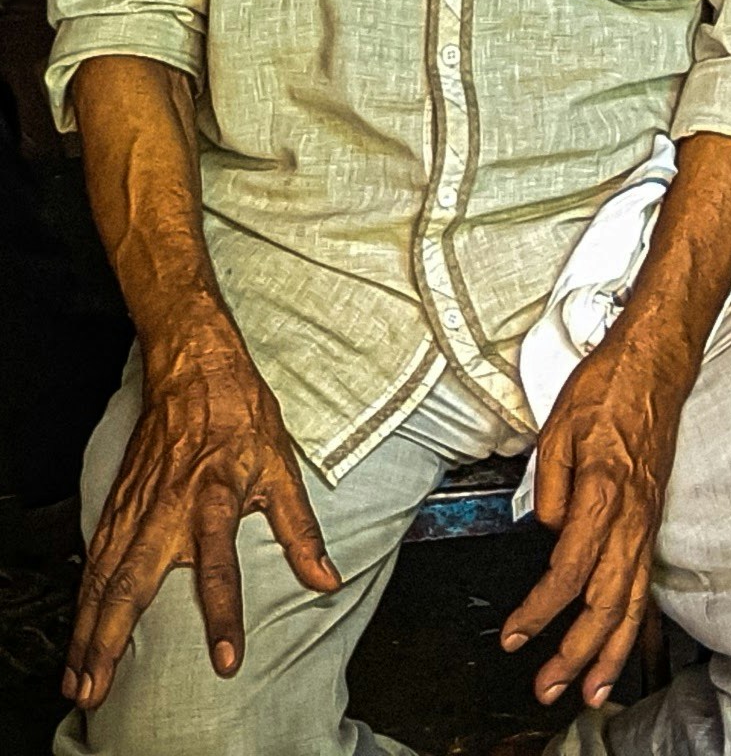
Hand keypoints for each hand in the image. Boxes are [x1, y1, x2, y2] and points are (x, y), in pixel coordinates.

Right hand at [63, 311, 339, 714]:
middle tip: (97, 690)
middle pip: (134, 583)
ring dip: (88, 632)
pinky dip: (82, 600)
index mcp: (215, 498)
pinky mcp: (118, 504)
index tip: (225, 661)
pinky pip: (95, 559)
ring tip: (79, 680)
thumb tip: (327, 580)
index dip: (224, 614)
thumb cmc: (241, 415)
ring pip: (103, 578)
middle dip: (111, 641)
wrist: (194, 366)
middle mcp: (168, 508)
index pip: (220, 566)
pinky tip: (77, 630)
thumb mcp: (282, 468)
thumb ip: (300, 531)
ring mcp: (136, 507)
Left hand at [501, 320, 689, 714]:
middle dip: (576, 653)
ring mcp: (646, 521)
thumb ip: (550, 488)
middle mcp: (631, 515)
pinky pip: (644, 583)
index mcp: (603, 492)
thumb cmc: (608, 386)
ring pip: (633, 602)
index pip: (570, 570)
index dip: (540, 611)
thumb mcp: (560, 427)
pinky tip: (618, 645)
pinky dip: (632, 624)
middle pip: (606, 602)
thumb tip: (549, 532)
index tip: (515, 634)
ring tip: (590, 692)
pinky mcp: (651, 520)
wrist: (655, 362)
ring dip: (611, 653)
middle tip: (548, 688)